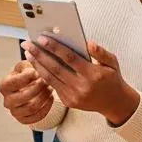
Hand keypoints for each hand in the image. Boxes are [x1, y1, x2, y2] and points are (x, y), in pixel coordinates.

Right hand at [0, 60, 54, 124]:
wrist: (28, 88)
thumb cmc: (26, 75)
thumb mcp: (25, 66)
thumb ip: (29, 67)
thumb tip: (36, 71)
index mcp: (4, 86)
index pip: (13, 82)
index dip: (27, 77)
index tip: (37, 72)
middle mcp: (7, 100)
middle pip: (24, 96)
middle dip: (39, 87)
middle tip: (47, 80)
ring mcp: (15, 112)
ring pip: (31, 108)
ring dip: (44, 97)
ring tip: (51, 88)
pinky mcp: (24, 120)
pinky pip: (36, 117)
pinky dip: (46, 108)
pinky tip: (50, 98)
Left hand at [23, 37, 139, 125]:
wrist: (115, 103)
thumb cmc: (112, 79)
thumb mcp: (112, 63)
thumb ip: (101, 52)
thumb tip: (88, 43)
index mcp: (93, 75)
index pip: (69, 58)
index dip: (54, 48)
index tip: (42, 38)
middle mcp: (82, 87)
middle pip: (55, 68)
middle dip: (39, 55)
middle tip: (27, 44)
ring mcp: (74, 96)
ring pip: (50, 78)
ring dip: (37, 65)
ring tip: (28, 53)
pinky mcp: (68, 102)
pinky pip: (53, 86)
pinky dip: (43, 75)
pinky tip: (37, 65)